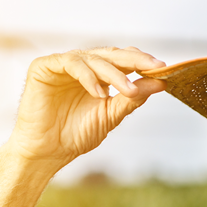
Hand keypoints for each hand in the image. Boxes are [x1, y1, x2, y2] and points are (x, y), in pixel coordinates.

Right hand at [6, 46, 166, 167]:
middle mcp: (81, 65)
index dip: (142, 62)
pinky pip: (71, 63)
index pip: (122, 60)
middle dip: (134, 61)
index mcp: (97, 74)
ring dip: (114, 74)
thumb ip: (132, 98)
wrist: (47, 151)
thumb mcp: (110, 115)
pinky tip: (99, 92)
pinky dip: (88, 76)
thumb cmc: (75, 135)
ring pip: (94, 58)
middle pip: (111, 55)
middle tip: (154, 67)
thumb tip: (159, 83)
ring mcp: (62, 64)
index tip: (163, 69)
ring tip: (127, 90)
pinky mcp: (44, 66)